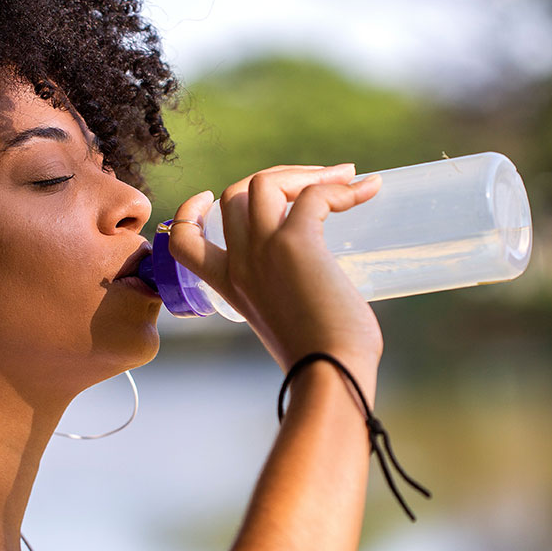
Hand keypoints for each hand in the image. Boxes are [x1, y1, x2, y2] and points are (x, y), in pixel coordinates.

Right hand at [166, 164, 383, 384]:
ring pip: (263, 182)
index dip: (191, 210)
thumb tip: (328, 283)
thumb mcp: (289, 322)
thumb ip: (290, 295)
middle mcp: (239, 264)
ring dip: (305, 174)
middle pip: (234, 194)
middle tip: (319, 183)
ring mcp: (263, 251)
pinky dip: (342, 187)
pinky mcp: (295, 244)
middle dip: (275, 178)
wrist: (330, 376)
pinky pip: (313, 195)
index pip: (183, 239)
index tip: (210, 195)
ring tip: (345, 178)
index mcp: (230, 287)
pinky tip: (368, 189)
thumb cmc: (325, 362)